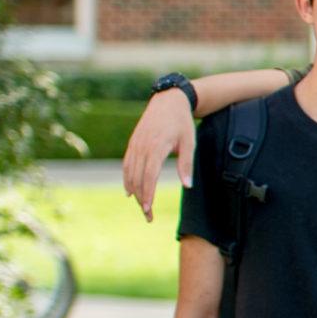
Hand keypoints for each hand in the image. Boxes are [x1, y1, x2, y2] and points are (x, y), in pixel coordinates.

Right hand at [125, 89, 196, 220]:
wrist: (168, 101)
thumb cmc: (182, 123)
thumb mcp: (189, 142)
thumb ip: (186, 164)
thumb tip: (187, 185)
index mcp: (157, 146)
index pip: (149, 175)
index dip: (148, 193)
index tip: (149, 209)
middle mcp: (142, 147)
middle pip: (138, 178)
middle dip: (141, 199)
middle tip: (148, 216)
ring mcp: (135, 145)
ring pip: (130, 173)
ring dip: (134, 192)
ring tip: (142, 207)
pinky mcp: (132, 144)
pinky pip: (127, 165)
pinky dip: (127, 180)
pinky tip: (130, 192)